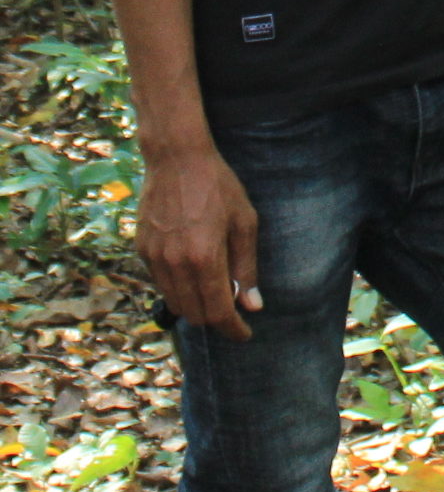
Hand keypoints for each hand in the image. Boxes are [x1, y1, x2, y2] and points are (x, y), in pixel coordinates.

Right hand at [137, 145, 262, 341]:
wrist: (176, 157)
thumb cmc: (217, 185)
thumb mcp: (243, 221)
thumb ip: (246, 267)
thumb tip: (252, 306)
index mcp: (205, 258)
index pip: (218, 312)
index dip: (233, 329)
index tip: (244, 334)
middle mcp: (176, 264)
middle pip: (195, 314)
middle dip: (216, 318)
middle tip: (232, 307)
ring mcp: (155, 258)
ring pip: (175, 302)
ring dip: (195, 305)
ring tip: (213, 286)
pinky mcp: (142, 250)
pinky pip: (160, 283)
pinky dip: (178, 286)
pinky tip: (191, 268)